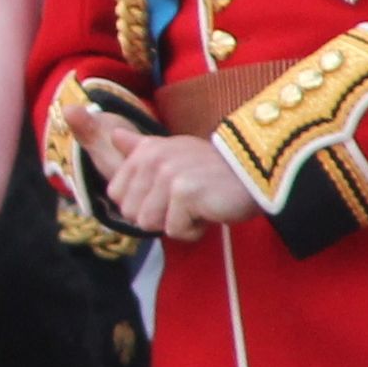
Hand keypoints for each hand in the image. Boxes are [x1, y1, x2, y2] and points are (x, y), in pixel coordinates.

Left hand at [66, 105, 258, 239]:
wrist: (254, 172)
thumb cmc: (212, 168)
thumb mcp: (172, 151)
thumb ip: (139, 147)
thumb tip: (113, 135)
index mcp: (145, 150)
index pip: (117, 196)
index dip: (142, 204)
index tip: (167, 194)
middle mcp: (151, 158)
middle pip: (132, 214)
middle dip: (158, 216)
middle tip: (186, 201)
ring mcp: (167, 174)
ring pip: (149, 224)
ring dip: (176, 223)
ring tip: (197, 205)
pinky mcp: (184, 192)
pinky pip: (174, 231)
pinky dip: (193, 229)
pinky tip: (208, 211)